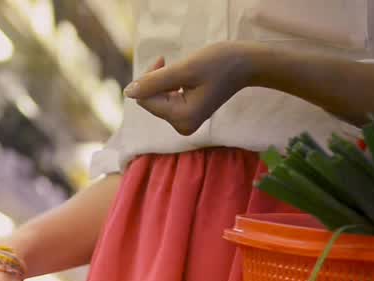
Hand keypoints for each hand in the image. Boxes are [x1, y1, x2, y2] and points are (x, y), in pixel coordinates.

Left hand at [124, 42, 261, 135]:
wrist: (245, 64)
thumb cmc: (218, 63)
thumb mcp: (184, 69)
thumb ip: (154, 81)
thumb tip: (128, 92)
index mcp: (182, 118)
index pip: (146, 100)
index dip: (148, 78)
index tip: (162, 60)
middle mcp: (182, 126)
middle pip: (150, 102)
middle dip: (155, 80)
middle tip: (168, 61)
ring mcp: (185, 123)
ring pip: (157, 100)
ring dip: (163, 81)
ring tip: (182, 70)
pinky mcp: (187, 117)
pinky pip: (166, 101)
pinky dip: (170, 86)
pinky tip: (185, 77)